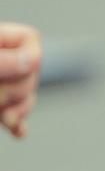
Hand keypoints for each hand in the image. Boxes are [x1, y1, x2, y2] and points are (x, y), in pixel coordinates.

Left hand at [0, 22, 41, 139]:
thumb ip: (3, 60)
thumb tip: (35, 60)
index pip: (31, 40)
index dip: (32, 55)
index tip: (21, 67)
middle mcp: (2, 61)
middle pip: (32, 74)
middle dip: (16, 91)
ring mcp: (0, 83)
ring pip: (25, 97)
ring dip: (15, 109)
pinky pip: (15, 114)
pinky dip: (17, 123)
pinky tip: (17, 131)